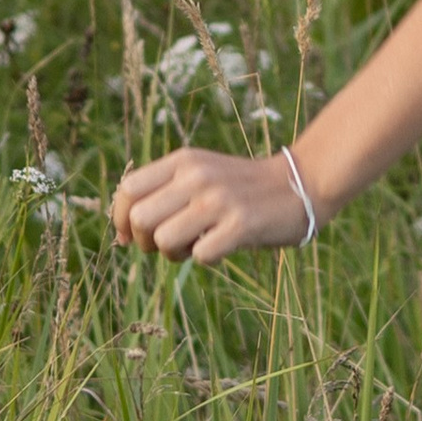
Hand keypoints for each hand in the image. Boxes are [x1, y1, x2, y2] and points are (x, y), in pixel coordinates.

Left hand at [112, 144, 314, 264]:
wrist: (301, 183)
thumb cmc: (242, 188)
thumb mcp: (200, 173)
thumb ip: (164, 192)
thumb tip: (124, 234)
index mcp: (183, 161)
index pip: (127, 190)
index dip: (120, 219)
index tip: (131, 237)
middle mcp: (197, 176)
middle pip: (139, 220)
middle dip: (145, 242)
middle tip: (169, 244)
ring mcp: (219, 200)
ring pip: (164, 241)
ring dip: (175, 254)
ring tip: (197, 245)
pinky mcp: (241, 224)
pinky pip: (200, 256)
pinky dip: (207, 259)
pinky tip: (224, 246)